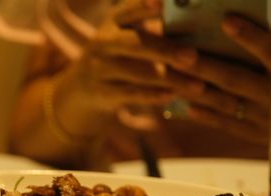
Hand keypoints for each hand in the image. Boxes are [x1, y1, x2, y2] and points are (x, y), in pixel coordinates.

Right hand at [71, 0, 203, 116]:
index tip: (163, 1)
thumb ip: (154, 23)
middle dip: (165, 50)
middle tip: (192, 57)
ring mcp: (100, 69)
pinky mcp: (101, 92)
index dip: (145, 5)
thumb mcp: (127, 31)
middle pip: (136, 44)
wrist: (82, 86)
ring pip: (138, 74)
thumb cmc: (119, 52)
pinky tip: (173, 96)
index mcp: (114, 21)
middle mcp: (103, 42)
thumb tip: (202, 18)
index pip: (130, 9)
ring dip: (170, 80)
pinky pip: (131, 94)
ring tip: (198, 86)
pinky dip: (154, 96)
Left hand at [174, 14, 270, 144]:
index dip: (250, 36)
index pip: (270, 51)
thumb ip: (270, 50)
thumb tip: (245, 23)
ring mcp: (267, 119)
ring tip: (174, 76)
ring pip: (226, 103)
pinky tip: (188, 107)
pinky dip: (209, 116)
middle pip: (236, 78)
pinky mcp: (261, 136)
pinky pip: (230, 124)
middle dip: (206, 67)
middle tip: (180, 55)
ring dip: (198, 90)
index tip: (227, 19)